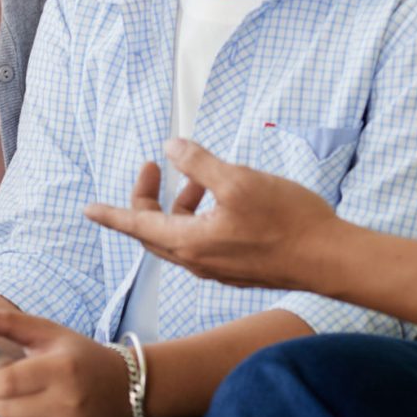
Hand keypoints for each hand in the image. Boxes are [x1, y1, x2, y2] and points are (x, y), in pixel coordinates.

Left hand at [0, 306, 131, 416]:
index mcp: (62, 369)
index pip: (5, 384)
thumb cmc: (78, 356)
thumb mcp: (48, 332)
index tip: (1, 374)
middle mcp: (69, 402)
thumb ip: (9, 322)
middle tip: (15, 387)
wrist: (123, 388)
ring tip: (27, 402)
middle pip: (3, 409)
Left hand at [83, 139, 346, 290]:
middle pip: (155, 231)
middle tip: (152, 166)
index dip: (112, 213)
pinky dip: (198, 217)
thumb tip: (171, 148)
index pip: (138, 225)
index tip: (88, 209)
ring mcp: (218, 269)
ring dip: (178, 205)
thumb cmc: (285, 220)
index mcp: (190, 243)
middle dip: (147, 198)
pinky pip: (201, 242)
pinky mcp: (237, 269)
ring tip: (197, 177)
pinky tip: (220, 198)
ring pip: (180, 236)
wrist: (328, 259)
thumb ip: (200, 163)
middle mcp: (198, 261)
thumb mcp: (237, 180)